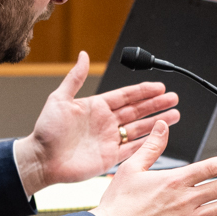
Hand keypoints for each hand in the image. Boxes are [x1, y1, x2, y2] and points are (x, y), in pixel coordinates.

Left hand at [13, 51, 180, 194]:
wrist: (41, 160)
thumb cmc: (46, 131)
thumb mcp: (59, 99)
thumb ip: (75, 78)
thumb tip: (83, 55)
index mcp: (96, 107)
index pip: (126, 96)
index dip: (143, 91)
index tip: (160, 86)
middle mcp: (105, 122)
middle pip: (137, 111)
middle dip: (156, 104)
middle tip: (173, 99)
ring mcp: (109, 140)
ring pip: (139, 129)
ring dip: (157, 122)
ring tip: (175, 115)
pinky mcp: (109, 158)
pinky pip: (133, 149)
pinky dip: (147, 143)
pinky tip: (159, 136)